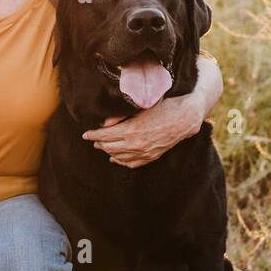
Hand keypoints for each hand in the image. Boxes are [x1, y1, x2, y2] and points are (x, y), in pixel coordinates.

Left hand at [82, 56, 222, 167]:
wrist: (184, 118)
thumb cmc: (162, 107)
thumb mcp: (139, 108)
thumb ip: (120, 116)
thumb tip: (104, 123)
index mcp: (130, 131)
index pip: (104, 136)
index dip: (93, 135)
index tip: (86, 134)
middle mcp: (135, 144)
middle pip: (109, 147)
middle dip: (99, 143)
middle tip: (93, 140)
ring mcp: (143, 153)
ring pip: (119, 157)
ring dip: (108, 152)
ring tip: (102, 147)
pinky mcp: (151, 156)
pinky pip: (132, 163)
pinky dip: (121, 162)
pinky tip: (116, 159)